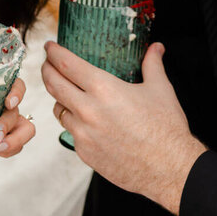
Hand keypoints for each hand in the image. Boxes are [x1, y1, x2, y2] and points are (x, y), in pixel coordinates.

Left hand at [0, 78, 35, 157]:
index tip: (9, 103)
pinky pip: (16, 144)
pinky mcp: (8, 136)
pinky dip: (9, 150)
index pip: (15, 85)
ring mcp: (10, 120)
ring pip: (25, 129)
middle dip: (6, 125)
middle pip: (15, 111)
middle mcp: (6, 103)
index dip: (16, 93)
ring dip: (13, 140)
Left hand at [42, 40, 206, 214]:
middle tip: (47, 63)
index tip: (50, 47)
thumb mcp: (160, 89)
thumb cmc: (166, 129)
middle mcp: (88, 110)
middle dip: (47, 70)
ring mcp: (83, 134)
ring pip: (59, 110)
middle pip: (53, 85)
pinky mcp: (84, 153)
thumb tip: (156, 48)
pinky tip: (85, 120)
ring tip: (66, 92)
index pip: (67, 64)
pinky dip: (74, 123)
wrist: (169, 168)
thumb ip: (153, 64)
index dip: (54, 53)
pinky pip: (71, 132)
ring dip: (60, 98)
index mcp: (104, 89)